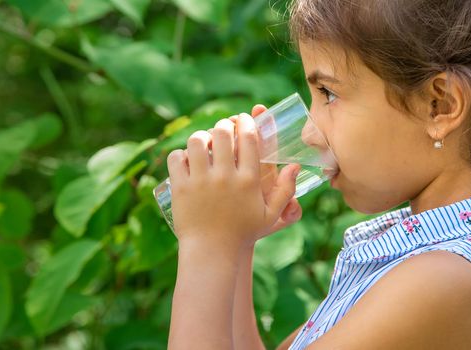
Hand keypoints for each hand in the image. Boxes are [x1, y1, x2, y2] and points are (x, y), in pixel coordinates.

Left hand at [167, 113, 300, 250]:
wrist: (211, 253)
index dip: (246, 122)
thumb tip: (294, 165)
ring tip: (204, 143)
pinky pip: (176, 158)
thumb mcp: (270, 214)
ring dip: (201, 137)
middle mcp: (224, 177)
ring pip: (197, 140)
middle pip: (222, 132)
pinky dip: (180, 155)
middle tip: (223, 130)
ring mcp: (200, 182)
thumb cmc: (243, 233)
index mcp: (248, 180)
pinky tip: (187, 160)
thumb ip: (286, 190)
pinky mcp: (180, 188)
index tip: (243, 120)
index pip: (249, 138)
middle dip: (223, 125)